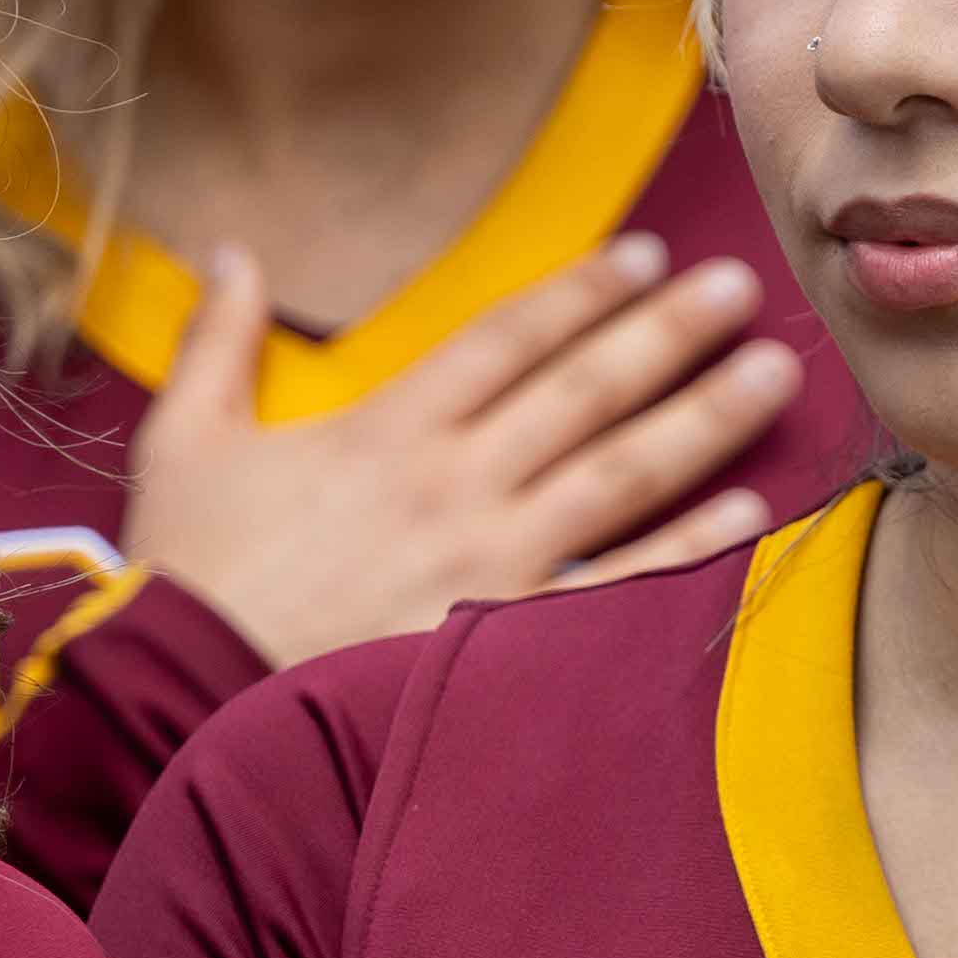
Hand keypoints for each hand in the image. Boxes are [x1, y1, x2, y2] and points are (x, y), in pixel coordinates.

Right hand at [119, 234, 807, 671]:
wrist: (181, 707)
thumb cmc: (188, 580)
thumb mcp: (185, 444)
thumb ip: (217, 342)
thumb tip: (228, 250)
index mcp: (385, 431)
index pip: (506, 339)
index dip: (581, 291)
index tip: (648, 254)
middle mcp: (453, 487)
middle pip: (583, 392)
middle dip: (669, 333)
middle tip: (742, 286)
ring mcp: (489, 566)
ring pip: (619, 477)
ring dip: (704, 420)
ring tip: (776, 371)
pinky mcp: (502, 642)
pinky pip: (615, 588)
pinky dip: (686, 551)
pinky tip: (747, 513)